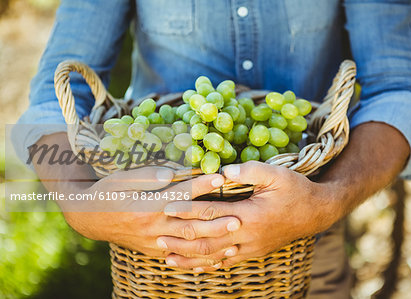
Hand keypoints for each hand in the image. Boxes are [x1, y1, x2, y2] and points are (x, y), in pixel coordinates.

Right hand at [63, 166, 240, 257]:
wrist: (90, 218)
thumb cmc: (107, 192)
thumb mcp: (121, 178)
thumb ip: (147, 176)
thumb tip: (171, 174)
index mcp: (146, 206)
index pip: (180, 194)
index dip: (201, 185)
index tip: (221, 177)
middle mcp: (153, 227)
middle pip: (189, 225)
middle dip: (215, 222)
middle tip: (239, 218)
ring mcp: (154, 242)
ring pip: (188, 246)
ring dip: (212, 245)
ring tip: (234, 242)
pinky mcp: (154, 251)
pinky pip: (180, 258)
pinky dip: (199, 260)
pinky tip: (216, 260)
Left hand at [159, 161, 337, 270]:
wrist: (316, 213)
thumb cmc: (295, 190)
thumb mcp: (276, 174)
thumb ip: (249, 171)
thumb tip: (222, 170)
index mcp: (250, 215)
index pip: (211, 213)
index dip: (187, 210)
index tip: (167, 207)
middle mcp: (247, 236)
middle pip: (207, 240)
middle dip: (181, 238)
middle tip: (157, 236)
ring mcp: (250, 248)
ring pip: (214, 257)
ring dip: (189, 257)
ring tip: (168, 257)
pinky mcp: (254, 252)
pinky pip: (227, 263)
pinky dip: (208, 266)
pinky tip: (195, 267)